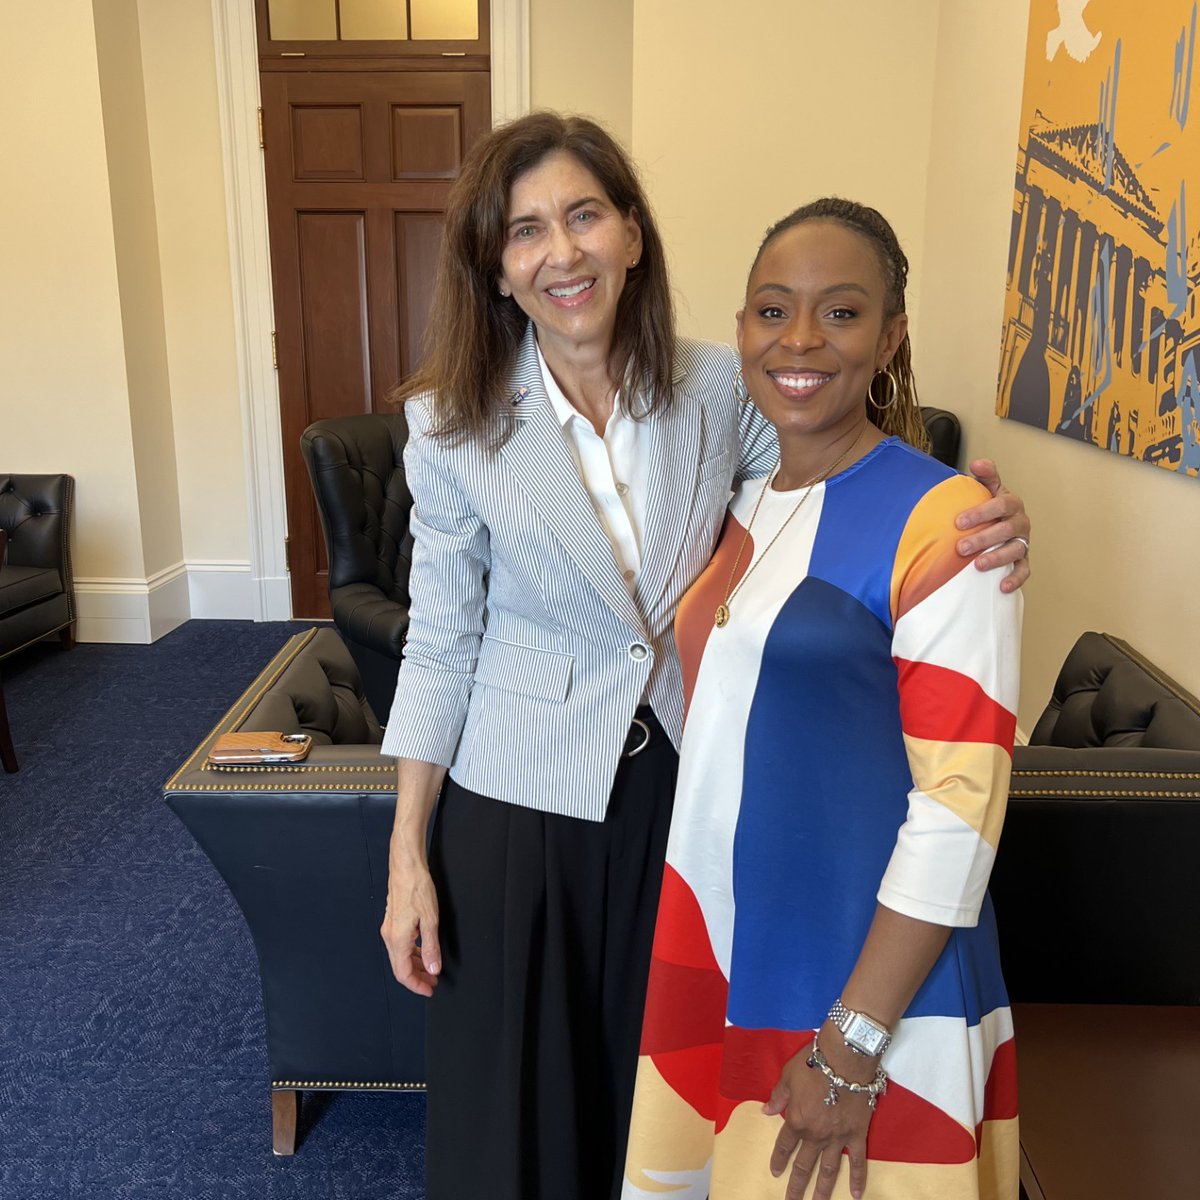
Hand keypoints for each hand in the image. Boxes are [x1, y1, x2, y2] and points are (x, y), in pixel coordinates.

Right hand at [380, 851, 441, 996]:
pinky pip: (401, 945)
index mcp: (397, 939)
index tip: (429, 990)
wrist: (406, 866)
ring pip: (401, 956)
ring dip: (415, 965)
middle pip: (401, 967)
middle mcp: (389, 936)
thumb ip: (431, 947)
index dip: (417, 985)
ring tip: (431, 969)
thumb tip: (433, 969)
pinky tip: (423, 950)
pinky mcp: (393, 921)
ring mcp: (389, 928)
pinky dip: (412, 952)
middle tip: (433, 982)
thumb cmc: (417, 887)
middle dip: (417, 977)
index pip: (404, 973)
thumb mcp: (430, 919)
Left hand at [763, 1031, 873, 1199]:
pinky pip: (857, 1161)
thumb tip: (767, 1111)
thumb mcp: (787, 1076)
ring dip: (822, 1189)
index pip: (784, 1145)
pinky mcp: (857, 1135)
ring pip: (828, 1169)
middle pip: (804, 1164)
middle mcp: (816, 1135)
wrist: (845, 1058)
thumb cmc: (813, 1063)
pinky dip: (857, 1179)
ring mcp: (837, 1138)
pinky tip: (856, 1195)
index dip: (779, 1160)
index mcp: (797, 1121)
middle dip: (797, 1185)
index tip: (775, 1173)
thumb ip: (778, 1096)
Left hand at [955, 458, 1030, 592]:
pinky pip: (1024, 570)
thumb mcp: (987, 489)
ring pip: (1015, 550)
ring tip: (978, 565)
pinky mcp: (1023, 560)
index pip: (1001, 504)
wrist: (999, 525)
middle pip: (1006, 530)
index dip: (981, 512)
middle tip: (960, 547)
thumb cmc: (989, 508)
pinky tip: (1002, 586)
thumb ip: (985, 476)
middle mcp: (1020, 523)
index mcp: (1011, 504)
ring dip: (997, 558)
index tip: (958, 522)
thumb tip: (977, 463)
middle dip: (983, 538)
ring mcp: (1023, 542)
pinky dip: (1015, 578)